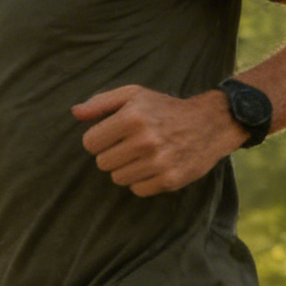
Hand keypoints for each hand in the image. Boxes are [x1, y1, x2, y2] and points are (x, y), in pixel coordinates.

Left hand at [72, 86, 242, 195]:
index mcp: (132, 116)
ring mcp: (158, 162)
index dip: (98, 139)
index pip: (90, 142)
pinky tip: (154, 166)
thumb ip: (101, 102)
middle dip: (112, 154)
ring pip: (118, 178)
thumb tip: (75, 113)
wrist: (210, 123)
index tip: (112, 135)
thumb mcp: (134, 95)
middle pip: (102, 163)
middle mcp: (145, 140)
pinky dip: (142, 181)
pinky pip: (137, 190)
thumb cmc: (165, 108)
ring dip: (126, 169)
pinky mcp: (169, 179)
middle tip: (130, 145)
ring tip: (143, 155)